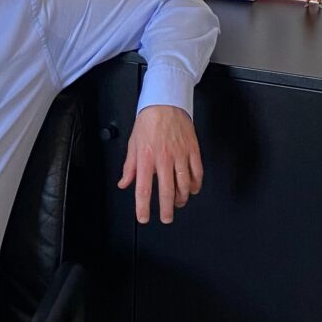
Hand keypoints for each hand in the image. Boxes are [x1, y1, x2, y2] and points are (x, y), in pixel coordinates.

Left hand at [118, 105, 202, 223]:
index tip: (144, 218)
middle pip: (167, 191)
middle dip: (166, 209)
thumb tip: (124, 184)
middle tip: (166, 218)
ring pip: (184, 184)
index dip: (143, 207)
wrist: (166, 103)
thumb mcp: (133, 145)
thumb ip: (129, 167)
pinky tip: (192, 189)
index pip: (143, 189)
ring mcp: (180, 154)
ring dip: (182, 198)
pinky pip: (197, 172)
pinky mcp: (193, 149)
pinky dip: (196, 184)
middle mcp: (163, 158)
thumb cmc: (148, 122)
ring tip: (178, 203)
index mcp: (146, 158)